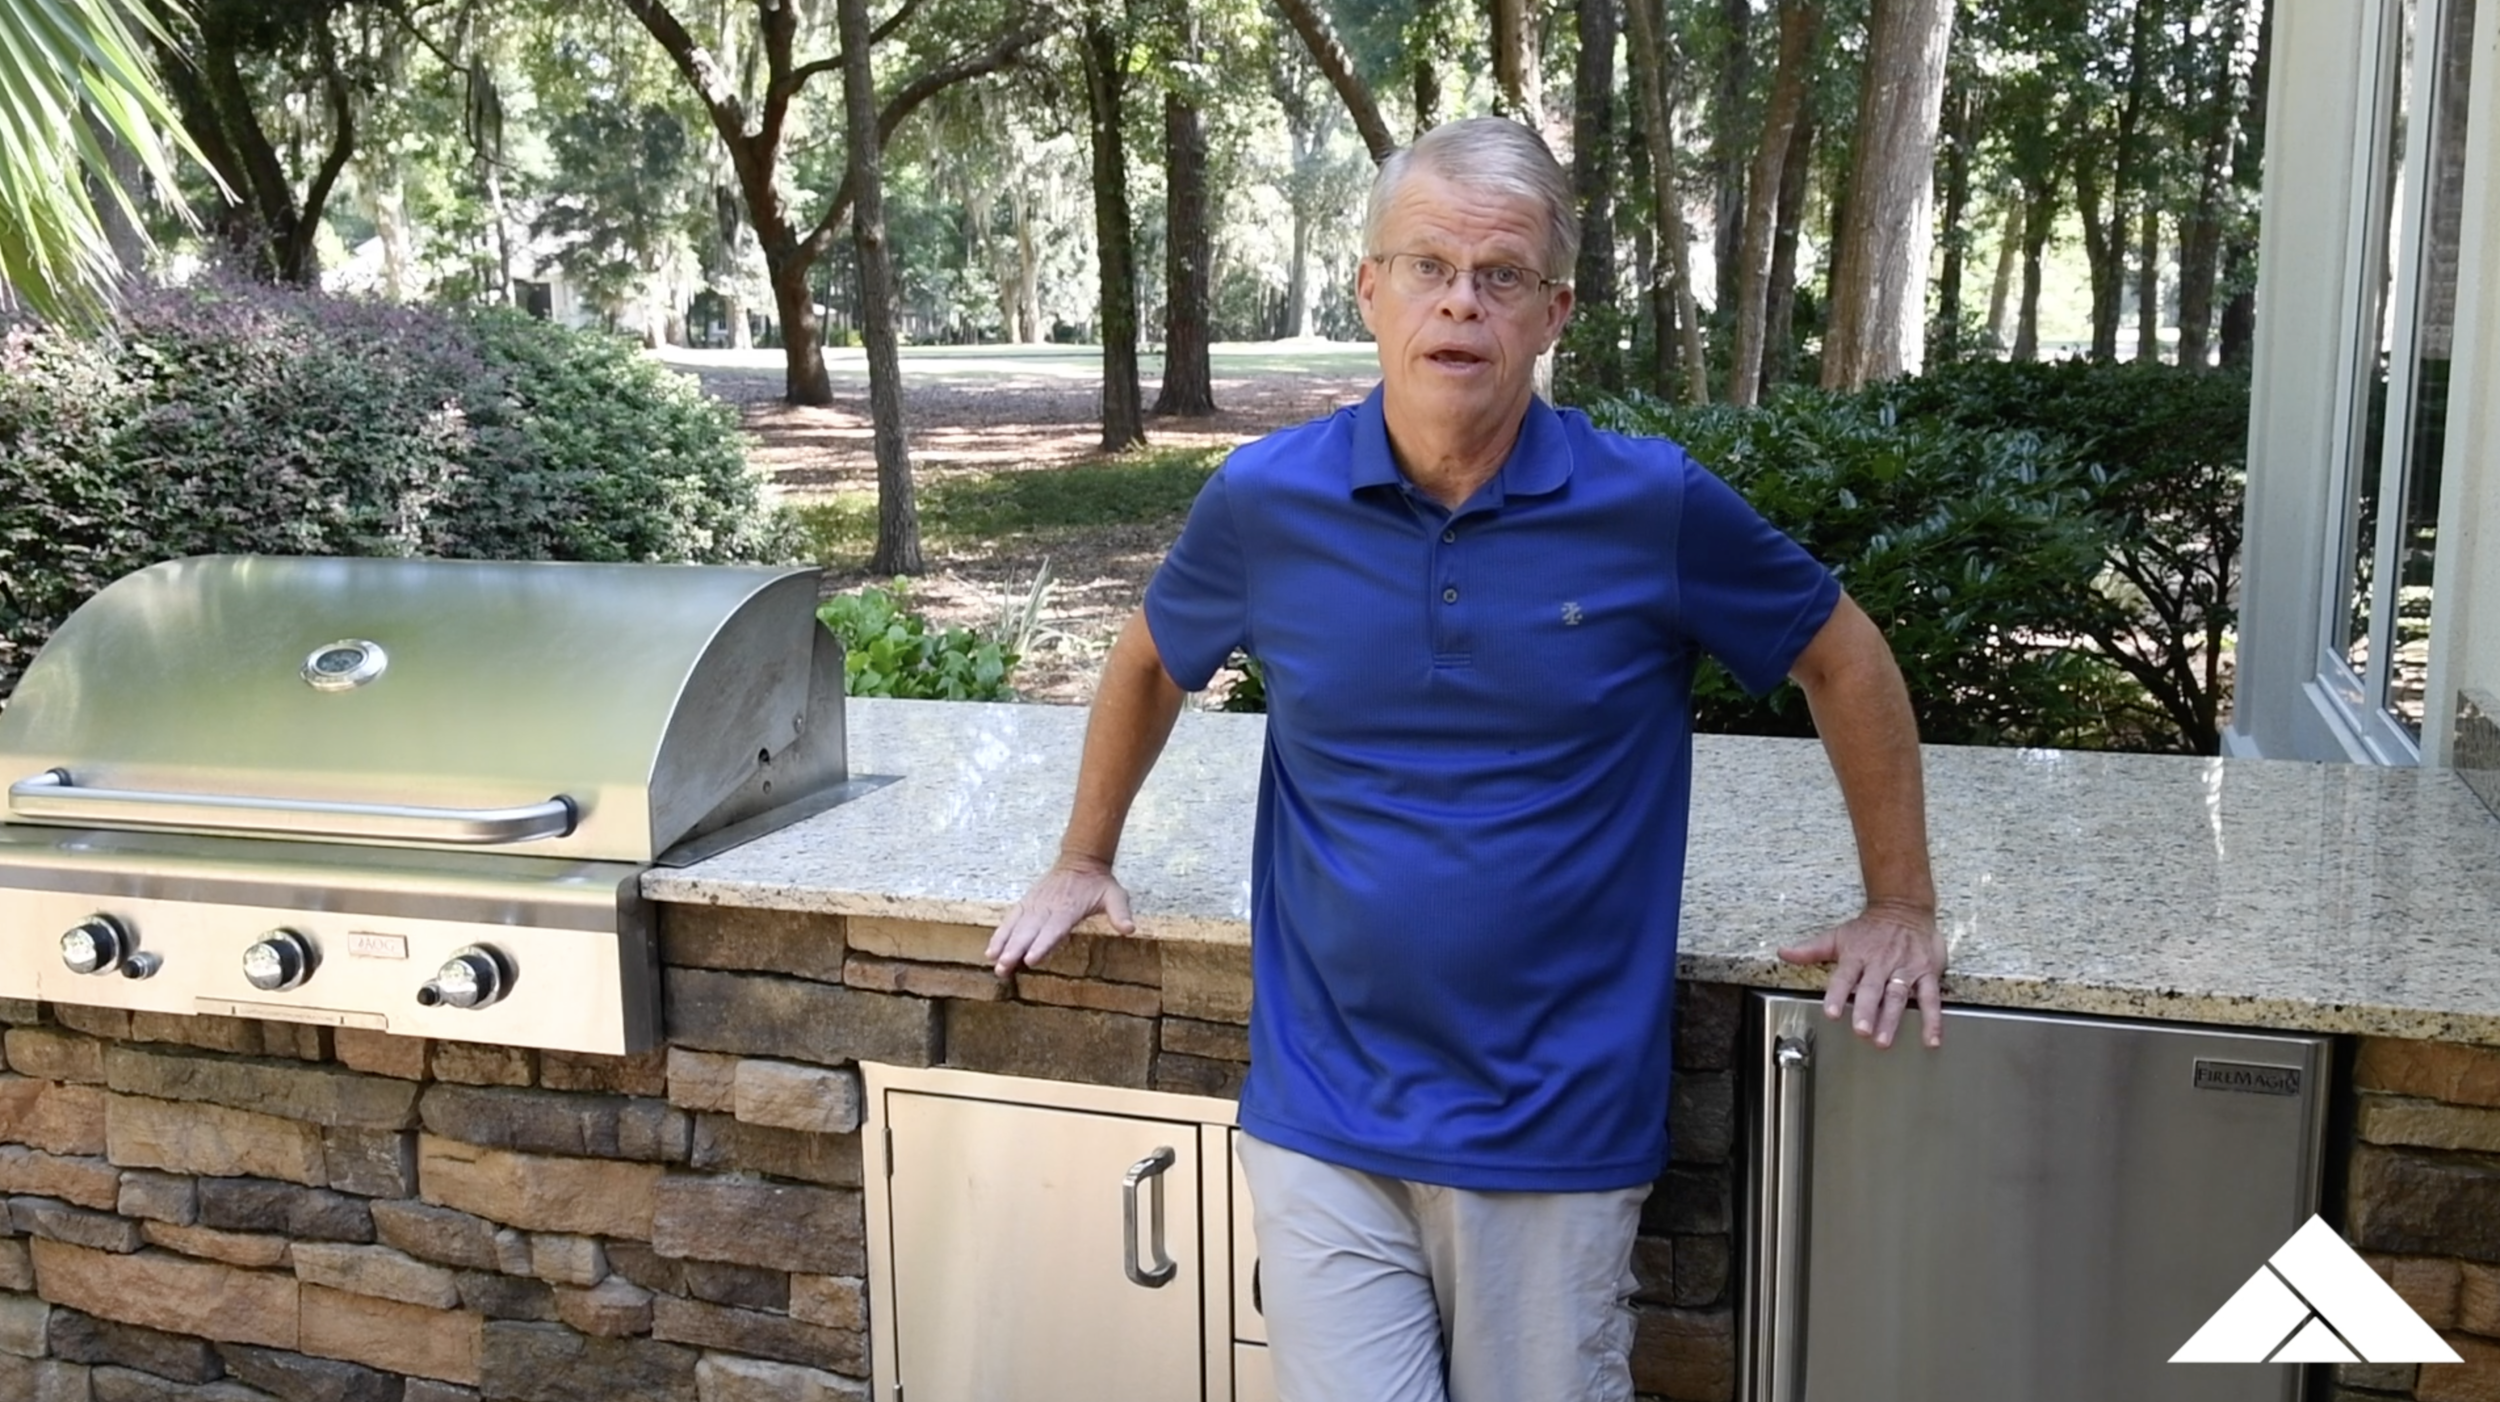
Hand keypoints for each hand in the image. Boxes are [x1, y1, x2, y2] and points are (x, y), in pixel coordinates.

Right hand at [986, 855, 1134, 977]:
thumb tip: (1129, 929)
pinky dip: (1000, 934)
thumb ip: (1120, 913)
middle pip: (1029, 931)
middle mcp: (1048, 907)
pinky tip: (991, 950)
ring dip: (1004, 944)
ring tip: (994, 962)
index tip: (1030, 959)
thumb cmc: (1099, 884)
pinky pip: (1011, 919)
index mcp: (1068, 909)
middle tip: (1004, 968)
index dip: (1041, 944)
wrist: (1081, 860)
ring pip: (1017, 926)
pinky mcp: (1027, 903)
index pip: (1053, 930)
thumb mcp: (1115, 895)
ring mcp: (1035, 905)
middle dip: (1015, 950)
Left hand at [1776, 900, 1944, 1048]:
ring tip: (1884, 1039)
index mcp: (1856, 956)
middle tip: (1861, 1031)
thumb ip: (1810, 950)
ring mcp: (1904, 969)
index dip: (1837, 995)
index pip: (1844, 977)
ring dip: (1891, 1018)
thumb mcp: (1838, 937)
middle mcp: (1880, 963)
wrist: (1904, 908)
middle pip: (1872, 989)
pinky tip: (1931, 1038)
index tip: (1832, 1012)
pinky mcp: (1926, 973)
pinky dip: (1932, 1019)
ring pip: (1898, 995)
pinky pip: (1930, 998)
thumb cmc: (1869, 929)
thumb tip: (1783, 952)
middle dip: (1866, 1010)